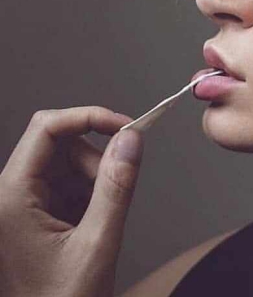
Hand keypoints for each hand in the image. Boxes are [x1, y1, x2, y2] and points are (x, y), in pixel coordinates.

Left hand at [0, 107, 143, 296]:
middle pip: (61, 143)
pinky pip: (69, 181)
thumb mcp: (97, 245)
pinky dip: (90, 194)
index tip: (126, 127)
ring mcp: (21, 204)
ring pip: (68, 161)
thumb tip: (131, 139)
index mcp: (11, 198)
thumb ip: (116, 186)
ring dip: (95, 179)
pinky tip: (91, 224)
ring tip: (99, 219)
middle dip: (96, 159)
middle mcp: (10, 195)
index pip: (46, 128)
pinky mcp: (35, 212)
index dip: (89, 117)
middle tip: (116, 189)